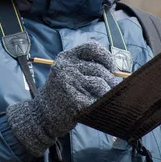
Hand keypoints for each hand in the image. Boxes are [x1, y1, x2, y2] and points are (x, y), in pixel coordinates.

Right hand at [6, 41, 118, 155]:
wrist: (43, 113)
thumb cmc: (62, 92)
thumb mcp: (68, 72)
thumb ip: (87, 67)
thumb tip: (117, 72)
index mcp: (66, 57)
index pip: (91, 48)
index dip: (106, 56)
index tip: (112, 67)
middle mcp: (66, 67)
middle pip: (99, 69)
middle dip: (111, 79)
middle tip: (115, 88)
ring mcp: (68, 83)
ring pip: (100, 84)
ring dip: (109, 92)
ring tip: (110, 98)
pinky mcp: (73, 101)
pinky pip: (97, 100)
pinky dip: (103, 104)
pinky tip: (101, 107)